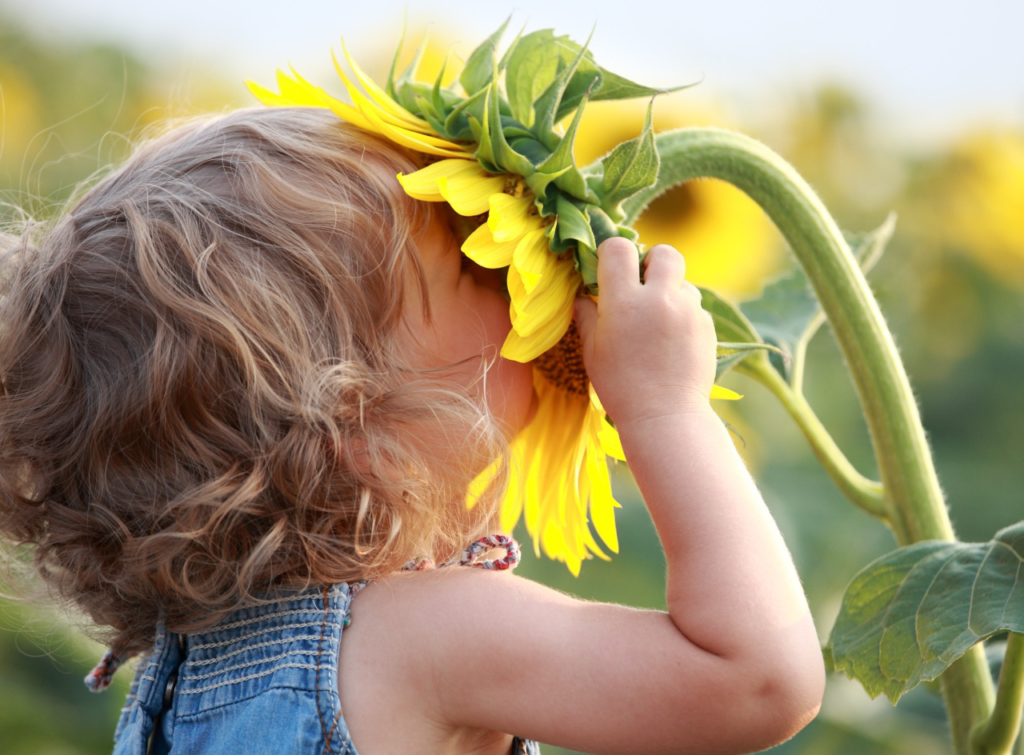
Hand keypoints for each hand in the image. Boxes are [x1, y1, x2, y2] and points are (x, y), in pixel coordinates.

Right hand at [573, 238, 716, 429]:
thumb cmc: (620, 386)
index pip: (619, 249)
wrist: (665, 416)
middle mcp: (660, 298)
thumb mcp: (593, 352)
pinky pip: (694, 307)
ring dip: (670, 292)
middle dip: (652, 262)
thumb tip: (581, 297)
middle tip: (643, 286)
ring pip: (682, 282)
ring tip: (658, 323)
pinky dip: (683, 316)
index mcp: (624, 302)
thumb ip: (587, 317)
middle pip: (664, 253)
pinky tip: (673, 343)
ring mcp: (688, 311)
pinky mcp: (707, 326)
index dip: (612, 254)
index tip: (609, 270)